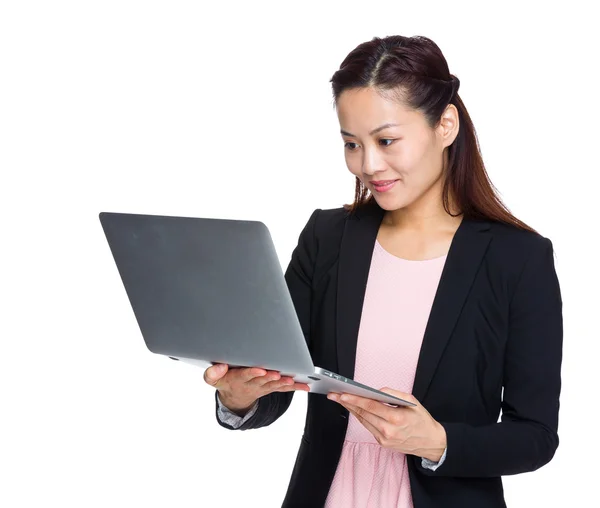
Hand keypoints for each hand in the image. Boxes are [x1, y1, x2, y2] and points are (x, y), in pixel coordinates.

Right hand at [204, 364, 309, 414]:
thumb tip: (219, 367)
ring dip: (283, 383)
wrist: (234, 396)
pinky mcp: (270, 388)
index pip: (245, 375)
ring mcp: (262, 387)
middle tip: (278, 374)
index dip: (252, 373)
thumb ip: (212, 374)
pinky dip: (294, 387)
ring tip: (292, 381)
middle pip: (262, 380)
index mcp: (237, 379)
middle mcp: (251, 384)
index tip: (260, 370)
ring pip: (273, 385)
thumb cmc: (225, 381)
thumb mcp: (213, 379)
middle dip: (270, 377)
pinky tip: (304, 386)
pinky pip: (282, 389)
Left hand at [327, 387, 446, 461]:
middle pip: (363, 414)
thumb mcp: (411, 401)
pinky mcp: (382, 443)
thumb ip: (392, 394)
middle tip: (333, 394)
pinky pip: (368, 427)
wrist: (431, 443)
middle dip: (346, 403)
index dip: (355, 400)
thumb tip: (376, 391)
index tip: (342, 394)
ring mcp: (384, 439)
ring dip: (350, 409)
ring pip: (363, 421)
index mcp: (396, 418)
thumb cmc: (422, 420)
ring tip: (340, 399)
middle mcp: (388, 430)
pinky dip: (360, 416)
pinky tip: (354, 408)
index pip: (370, 406)